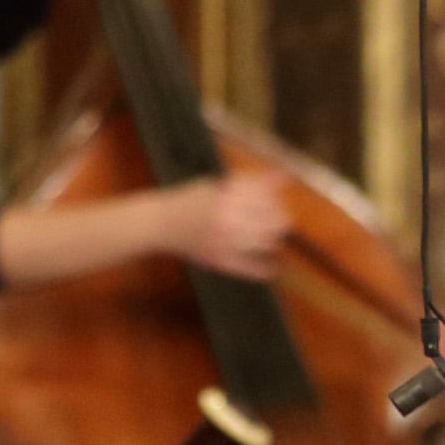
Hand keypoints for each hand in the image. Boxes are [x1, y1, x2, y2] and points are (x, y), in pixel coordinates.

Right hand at [160, 170, 291, 281]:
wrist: (160, 223)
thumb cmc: (190, 201)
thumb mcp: (218, 185)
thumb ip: (252, 183)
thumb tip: (284, 175)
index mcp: (228, 197)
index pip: (268, 198)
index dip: (277, 201)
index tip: (275, 203)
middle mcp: (228, 219)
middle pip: (274, 221)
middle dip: (280, 220)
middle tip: (277, 221)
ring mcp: (225, 242)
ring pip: (267, 243)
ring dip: (273, 240)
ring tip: (268, 237)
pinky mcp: (221, 261)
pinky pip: (252, 269)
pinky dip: (265, 268)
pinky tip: (270, 267)